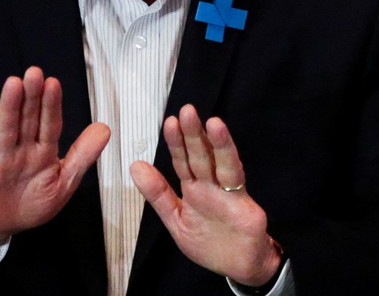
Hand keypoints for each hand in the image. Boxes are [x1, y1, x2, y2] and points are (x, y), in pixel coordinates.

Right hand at [0, 67, 109, 257]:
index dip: (52, 104)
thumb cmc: (31, 203)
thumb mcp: (64, 182)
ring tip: (14, 84)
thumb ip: (83, 155)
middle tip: (35, 73)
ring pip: (6, 129)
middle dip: (31, 97)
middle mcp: (22, 149)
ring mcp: (1, 158)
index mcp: (43, 151)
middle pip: (27, 120)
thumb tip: (105, 128)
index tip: (54, 83)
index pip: (50, 124)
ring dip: (9, 106)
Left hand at [130, 105, 281, 286]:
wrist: (239, 267)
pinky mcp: (243, 204)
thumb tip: (135, 166)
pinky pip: (235, 182)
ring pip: (221, 163)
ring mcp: (227, 193)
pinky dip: (231, 165)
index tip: (170, 122)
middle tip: (187, 110)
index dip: (176, 142)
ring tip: (212, 122)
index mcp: (194, 189)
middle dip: (194, 134)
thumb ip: (157, 195)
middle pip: (201, 156)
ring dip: (217, 143)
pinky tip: (226, 150)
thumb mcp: (176, 220)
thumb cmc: (209, 244)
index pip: (182, 161)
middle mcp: (210, 186)